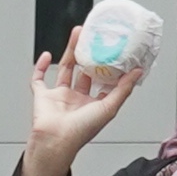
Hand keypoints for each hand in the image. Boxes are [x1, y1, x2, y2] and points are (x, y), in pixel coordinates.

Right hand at [25, 49, 143, 168]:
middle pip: (84, 72)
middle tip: (94, 39)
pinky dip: (41, 67)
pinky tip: (48, 55)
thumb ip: (124, 89)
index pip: (103, 83)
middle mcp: (76, 100)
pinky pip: (39, 79)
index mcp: (93, 105)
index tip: (112, 53)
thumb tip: (137, 72)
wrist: (55, 140)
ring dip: (70, 52)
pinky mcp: (42, 96)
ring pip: (65, 69)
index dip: (108, 68)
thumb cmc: (81, 131)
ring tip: (77, 35)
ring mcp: (59, 97)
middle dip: (89, 55)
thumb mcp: (109, 108)